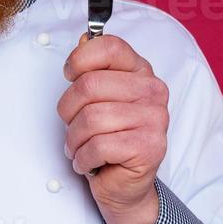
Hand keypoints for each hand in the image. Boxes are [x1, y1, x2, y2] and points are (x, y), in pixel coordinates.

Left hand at [57, 32, 167, 223]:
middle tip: (73, 126)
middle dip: (68, 110)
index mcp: (141, 71)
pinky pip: (98, 146)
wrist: (125, 184)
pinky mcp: (149, 148)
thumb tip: (84, 39)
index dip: (78, 60)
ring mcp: (154, 120)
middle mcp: (152, 91)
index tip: (70, 76)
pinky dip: (83, 158)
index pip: (108, 47)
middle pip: (89, 86)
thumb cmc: (108, 138)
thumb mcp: (98, 98)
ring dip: (74, 139)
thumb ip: (92, 67)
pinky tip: (90, 161)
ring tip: (80, 147)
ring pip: (90, 119)